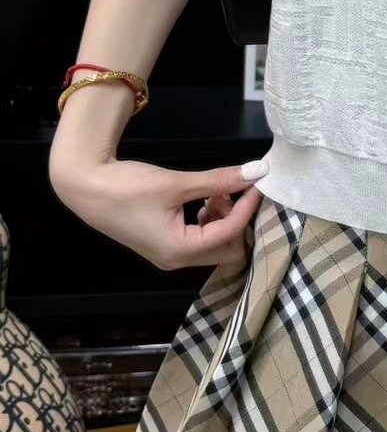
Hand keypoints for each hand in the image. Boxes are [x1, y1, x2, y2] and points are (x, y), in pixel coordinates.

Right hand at [50, 154, 262, 271]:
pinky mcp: (163, 244)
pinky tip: (200, 199)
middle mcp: (176, 260)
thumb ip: (218, 180)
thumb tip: (256, 172)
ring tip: (211, 193)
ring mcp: (168, 255)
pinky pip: (199, 240)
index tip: (257, 183)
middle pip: (227, 250)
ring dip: (222, 220)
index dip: (247, 206)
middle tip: (228, 192)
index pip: (230, 233)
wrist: (85, 187)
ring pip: (214, 245)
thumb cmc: (126, 187)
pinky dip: (207, 221)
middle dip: (236, 221)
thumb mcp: (177, 183)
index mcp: (180, 250)